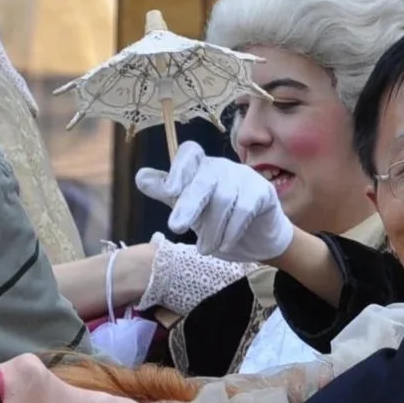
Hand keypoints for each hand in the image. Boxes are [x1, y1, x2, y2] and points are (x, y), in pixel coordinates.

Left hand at [136, 143, 293, 263]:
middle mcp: (223, 167)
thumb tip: (140, 177)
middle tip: (176, 229)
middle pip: (204, 180)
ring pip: (223, 199)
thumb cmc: (219, 221)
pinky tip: (224, 244)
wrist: (259, 239)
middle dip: (188, 204)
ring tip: (204, 250)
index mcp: (202, 167)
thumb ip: (167, 193)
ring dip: (212, 229)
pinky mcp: (263, 193)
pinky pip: (244, 209)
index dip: (179, 168)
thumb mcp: (189, 209)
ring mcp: (244, 178)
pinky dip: (232, 230)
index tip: (169, 191)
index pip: (190, 153)